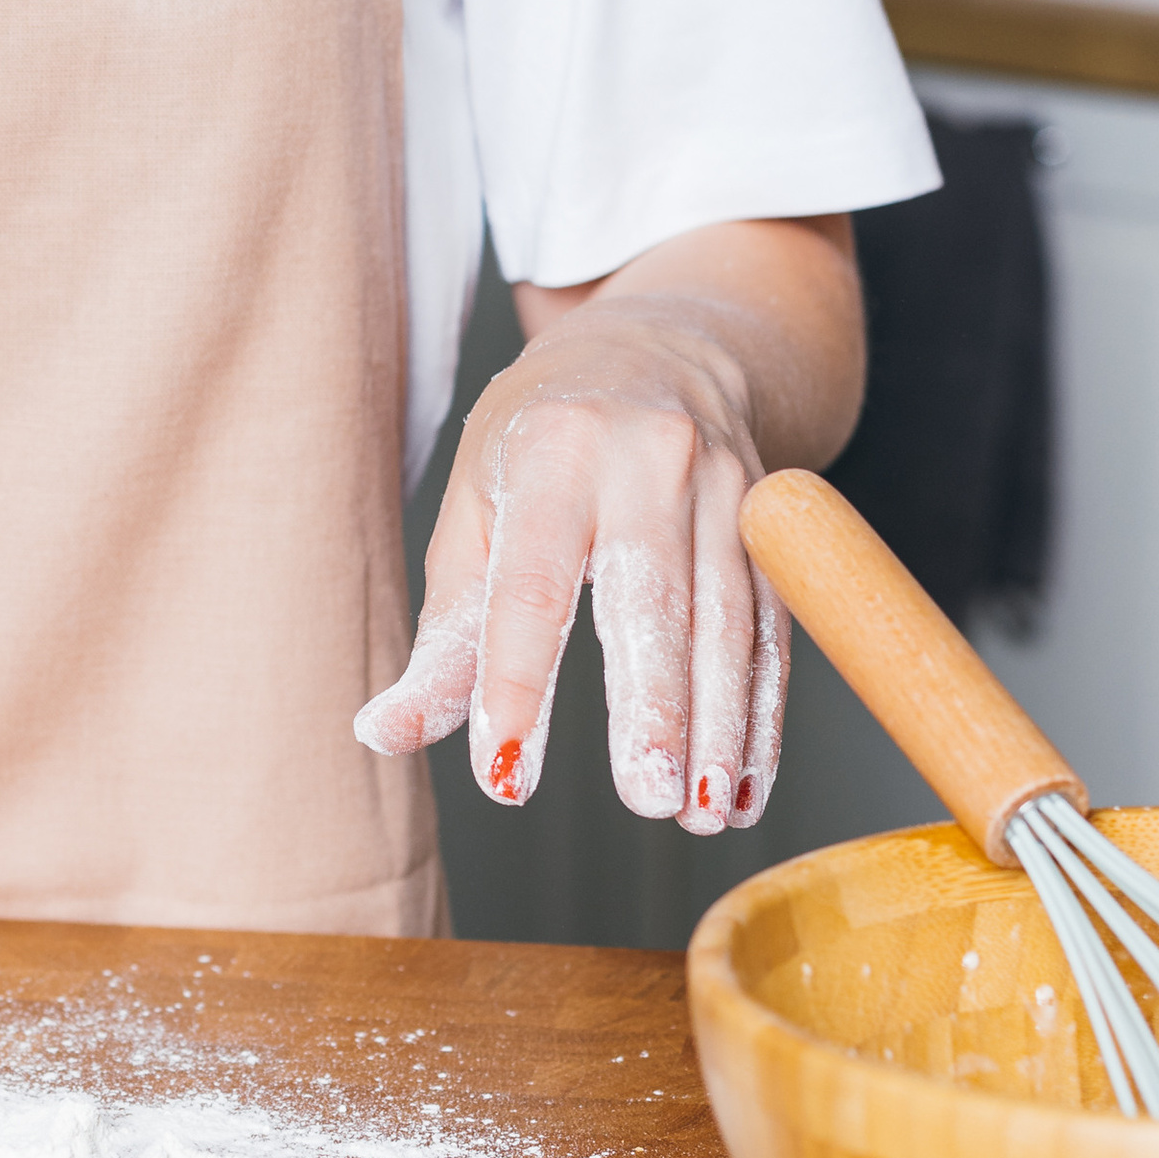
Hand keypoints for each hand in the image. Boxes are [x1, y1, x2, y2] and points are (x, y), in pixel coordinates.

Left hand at [354, 221, 860, 833]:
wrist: (661, 348)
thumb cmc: (543, 439)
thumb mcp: (475, 507)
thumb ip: (445, 630)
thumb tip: (385, 732)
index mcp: (554, 449)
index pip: (533, 581)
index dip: (517, 680)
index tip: (505, 773)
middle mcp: (648, 456)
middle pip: (653, 595)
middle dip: (654, 704)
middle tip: (645, 798)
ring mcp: (724, 484)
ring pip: (728, 618)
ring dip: (720, 725)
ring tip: (701, 810)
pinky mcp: (771, 522)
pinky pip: (773, 625)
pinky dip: (762, 711)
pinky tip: (744, 782)